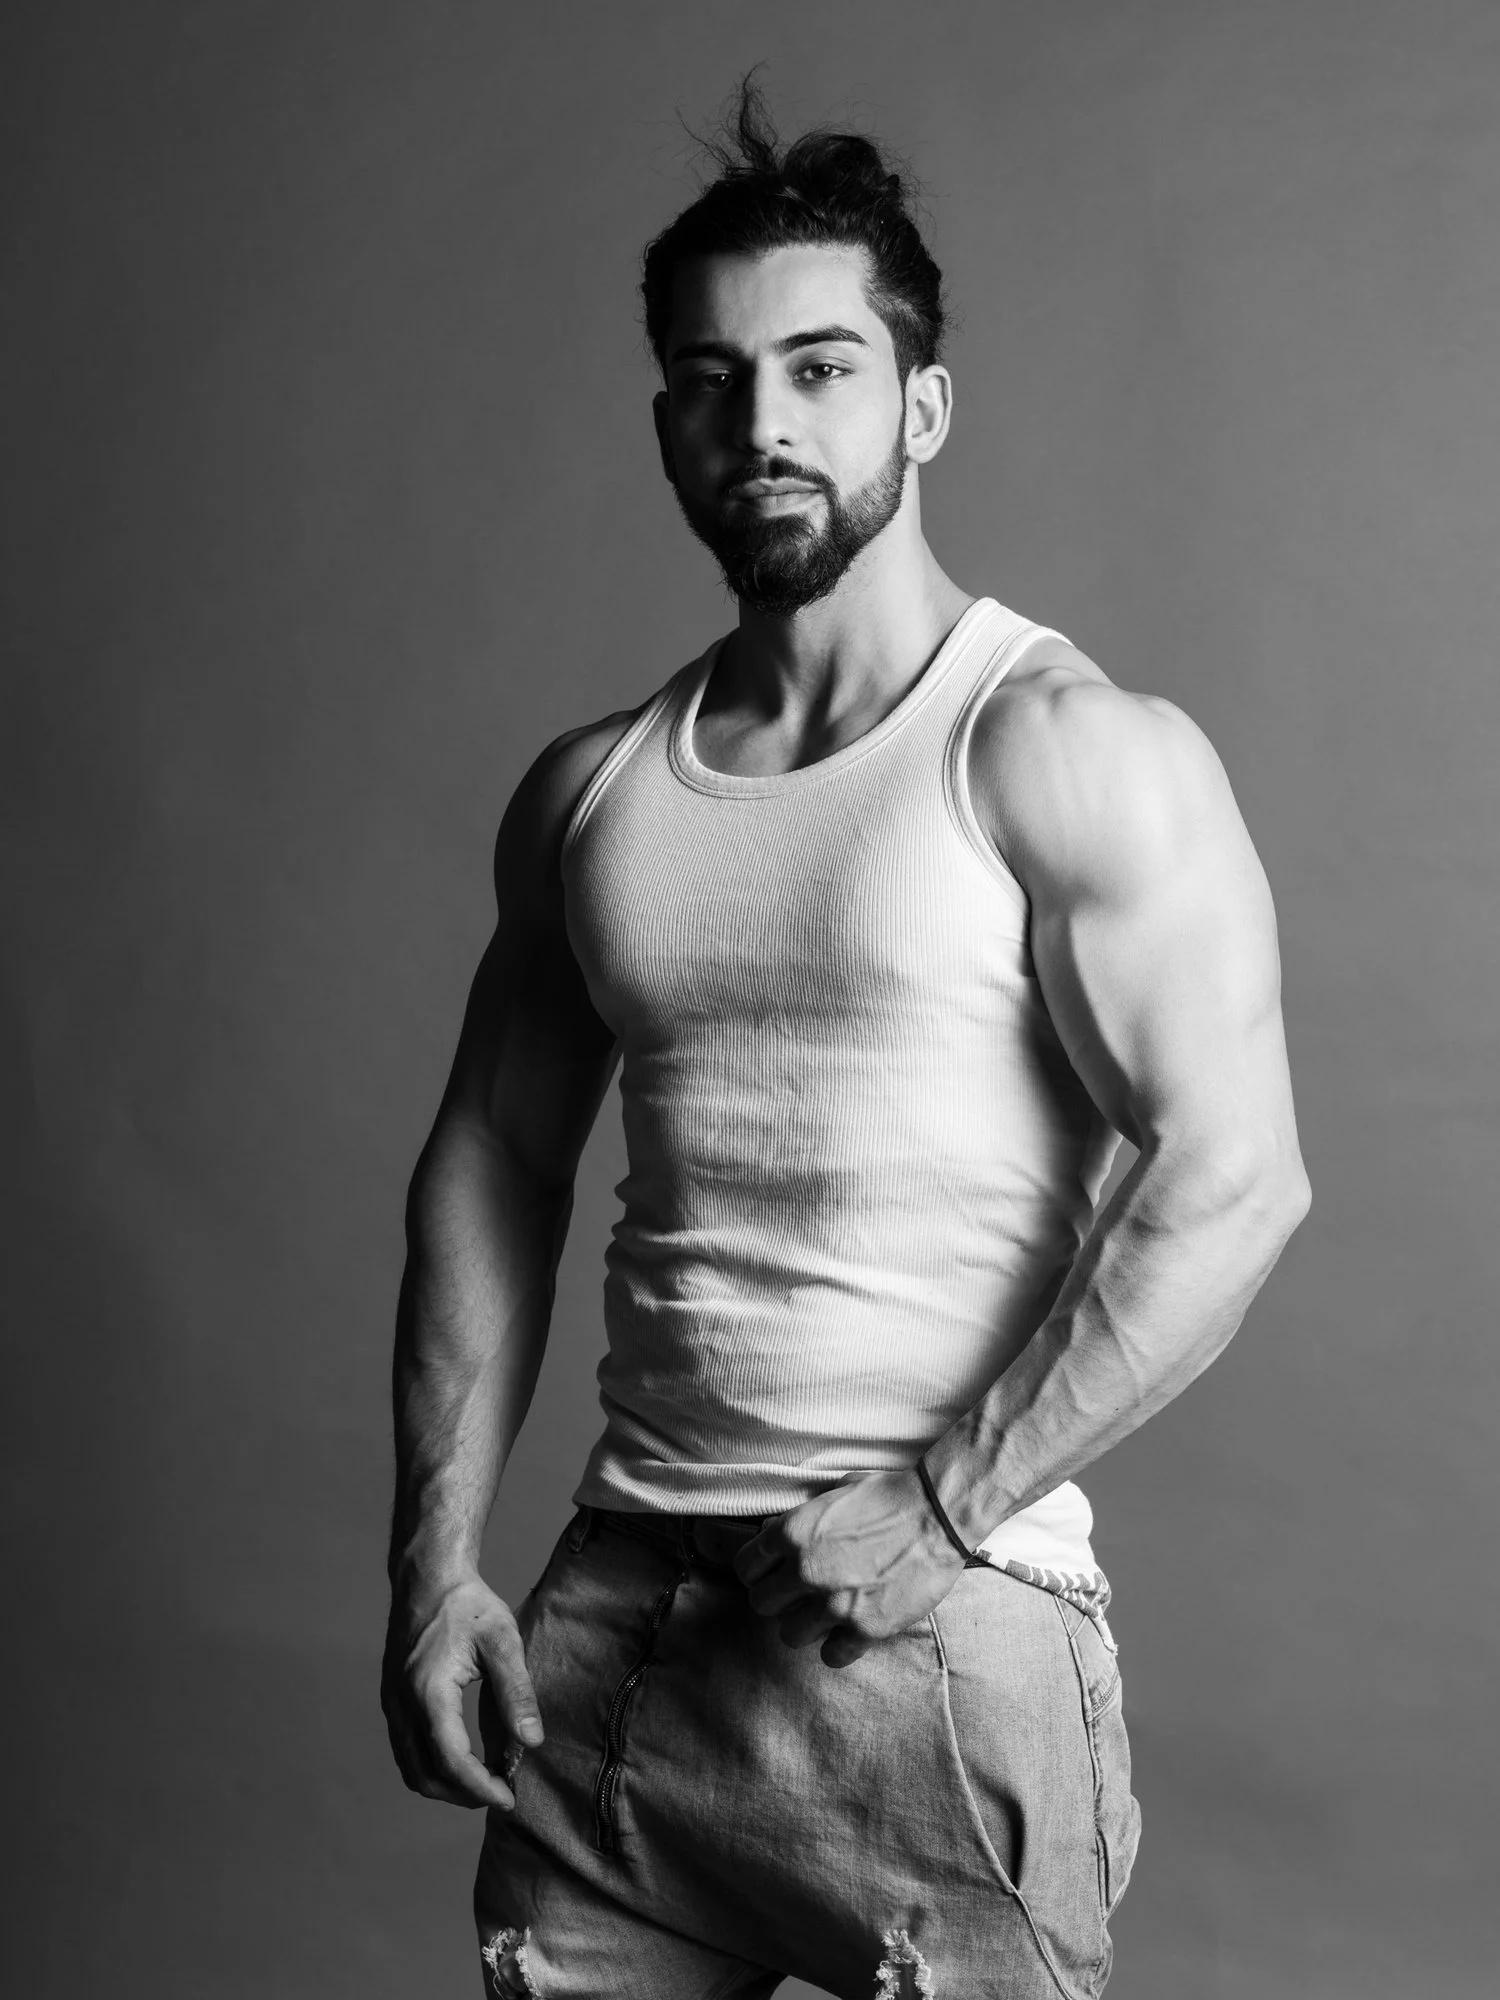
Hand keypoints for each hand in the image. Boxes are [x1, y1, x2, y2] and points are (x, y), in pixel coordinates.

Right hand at [381, 1573, 542, 1808]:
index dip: (480, 1787)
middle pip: (426, 1776)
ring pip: (412, 1769)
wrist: (428, 1578)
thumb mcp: (502, 1641)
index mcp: (429, 1691)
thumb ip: (516, 1692)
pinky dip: (432, 1768)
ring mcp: (391, 1704)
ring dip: (446, 1786)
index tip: (509, 1796)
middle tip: (502, 1792)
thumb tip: (532, 1742)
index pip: (451, 1760)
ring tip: (485, 1781)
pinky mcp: (392, 1701)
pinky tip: (463, 1760)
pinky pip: (406, 1751)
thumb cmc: (468, 1605)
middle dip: (464, 1794)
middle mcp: (402, 1704)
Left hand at [733, 1467, 968, 1668]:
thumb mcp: (834, 1493)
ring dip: (804, 1625)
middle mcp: (807, 1570)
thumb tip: (771, 1535)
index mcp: (794, 1532)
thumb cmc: (888, 1496)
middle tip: (796, 1594)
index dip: (757, 1571)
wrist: (938, 1515)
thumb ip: (799, 1520)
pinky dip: (837, 1647)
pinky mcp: (865, 1629)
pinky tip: (848, 1630)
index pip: (746, 1568)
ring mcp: (835, 1603)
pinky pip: (830, 1656)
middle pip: (761, 1604)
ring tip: (823, 1612)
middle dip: (777, 1598)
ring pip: (790, 1635)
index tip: (769, 1574)